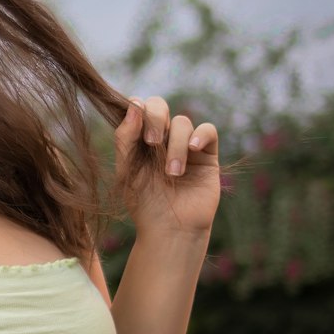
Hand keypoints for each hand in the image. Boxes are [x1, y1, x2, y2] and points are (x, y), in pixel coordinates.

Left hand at [114, 97, 220, 235]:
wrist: (170, 229)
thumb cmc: (144, 204)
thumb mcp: (126, 169)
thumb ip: (125, 137)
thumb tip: (135, 104)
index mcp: (139, 140)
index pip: (139, 109)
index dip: (138, 109)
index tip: (136, 126)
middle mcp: (162, 139)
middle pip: (160, 107)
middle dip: (155, 119)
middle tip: (152, 142)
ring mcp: (185, 146)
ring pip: (182, 122)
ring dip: (175, 145)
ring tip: (172, 173)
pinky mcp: (207, 155)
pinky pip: (208, 130)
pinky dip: (201, 135)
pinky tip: (193, 150)